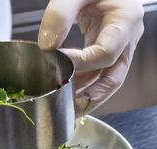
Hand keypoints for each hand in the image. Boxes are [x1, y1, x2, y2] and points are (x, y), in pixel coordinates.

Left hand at [38, 0, 143, 115]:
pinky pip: (99, 72)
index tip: (57, 63)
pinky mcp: (107, 48)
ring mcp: (120, 45)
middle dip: (89, 96)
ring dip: (85, 95)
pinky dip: (83, 84)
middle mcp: (128, 37)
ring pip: (107, 80)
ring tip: (63, 107)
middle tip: (65, 108)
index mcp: (125, 20)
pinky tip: (66, 90)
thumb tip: (46, 46)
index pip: (105, 54)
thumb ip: (59, 15)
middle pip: (113, 78)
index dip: (81, 64)